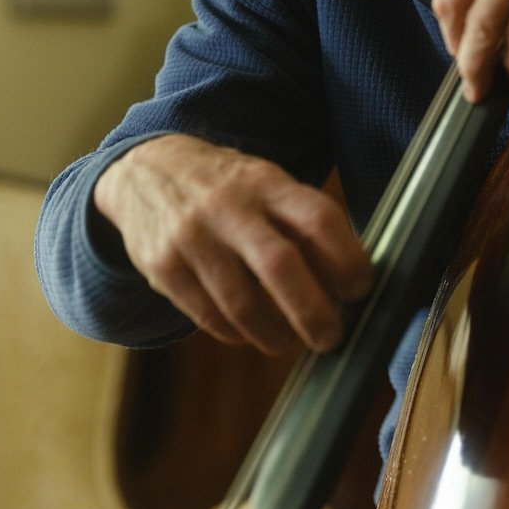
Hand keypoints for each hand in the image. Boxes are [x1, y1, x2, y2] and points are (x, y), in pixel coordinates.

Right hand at [93, 135, 372, 354]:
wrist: (147, 169)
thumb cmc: (229, 187)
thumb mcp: (267, 184)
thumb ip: (304, 223)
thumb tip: (350, 278)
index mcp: (267, 182)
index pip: (318, 219)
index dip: (347, 260)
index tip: (361, 289)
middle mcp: (229, 207)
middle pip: (280, 266)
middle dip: (313, 312)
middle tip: (331, 337)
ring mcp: (192, 237)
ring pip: (242, 304)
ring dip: (274, 333)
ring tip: (288, 340)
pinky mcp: (162, 267)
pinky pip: (208, 316)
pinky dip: (236, 333)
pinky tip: (249, 332)